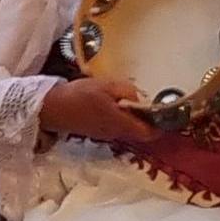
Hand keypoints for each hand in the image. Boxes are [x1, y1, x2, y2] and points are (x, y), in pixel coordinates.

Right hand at [38, 75, 159, 145]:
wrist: (51, 108)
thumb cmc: (79, 96)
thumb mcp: (106, 86)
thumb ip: (128, 91)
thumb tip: (142, 98)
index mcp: (121, 123)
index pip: (150, 133)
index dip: (162, 126)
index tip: (168, 113)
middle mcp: (116, 133)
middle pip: (140, 132)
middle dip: (149, 120)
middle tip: (154, 102)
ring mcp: (105, 134)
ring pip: (128, 129)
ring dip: (134, 118)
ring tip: (136, 100)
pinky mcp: (96, 131)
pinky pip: (117, 126)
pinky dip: (122, 117)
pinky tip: (117, 103)